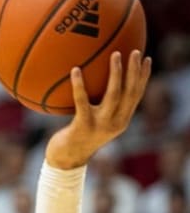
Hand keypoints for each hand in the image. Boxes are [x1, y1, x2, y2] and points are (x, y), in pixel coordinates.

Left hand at [45, 50, 151, 169]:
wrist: (65, 160)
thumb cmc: (78, 136)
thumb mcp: (94, 121)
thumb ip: (102, 106)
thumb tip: (99, 78)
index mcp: (121, 121)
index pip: (136, 96)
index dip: (144, 77)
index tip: (147, 58)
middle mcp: (115, 124)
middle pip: (130, 94)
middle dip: (135, 71)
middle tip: (135, 51)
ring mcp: (100, 126)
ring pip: (113, 95)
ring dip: (116, 73)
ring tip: (115, 54)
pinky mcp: (83, 126)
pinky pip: (81, 101)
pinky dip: (79, 85)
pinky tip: (75, 70)